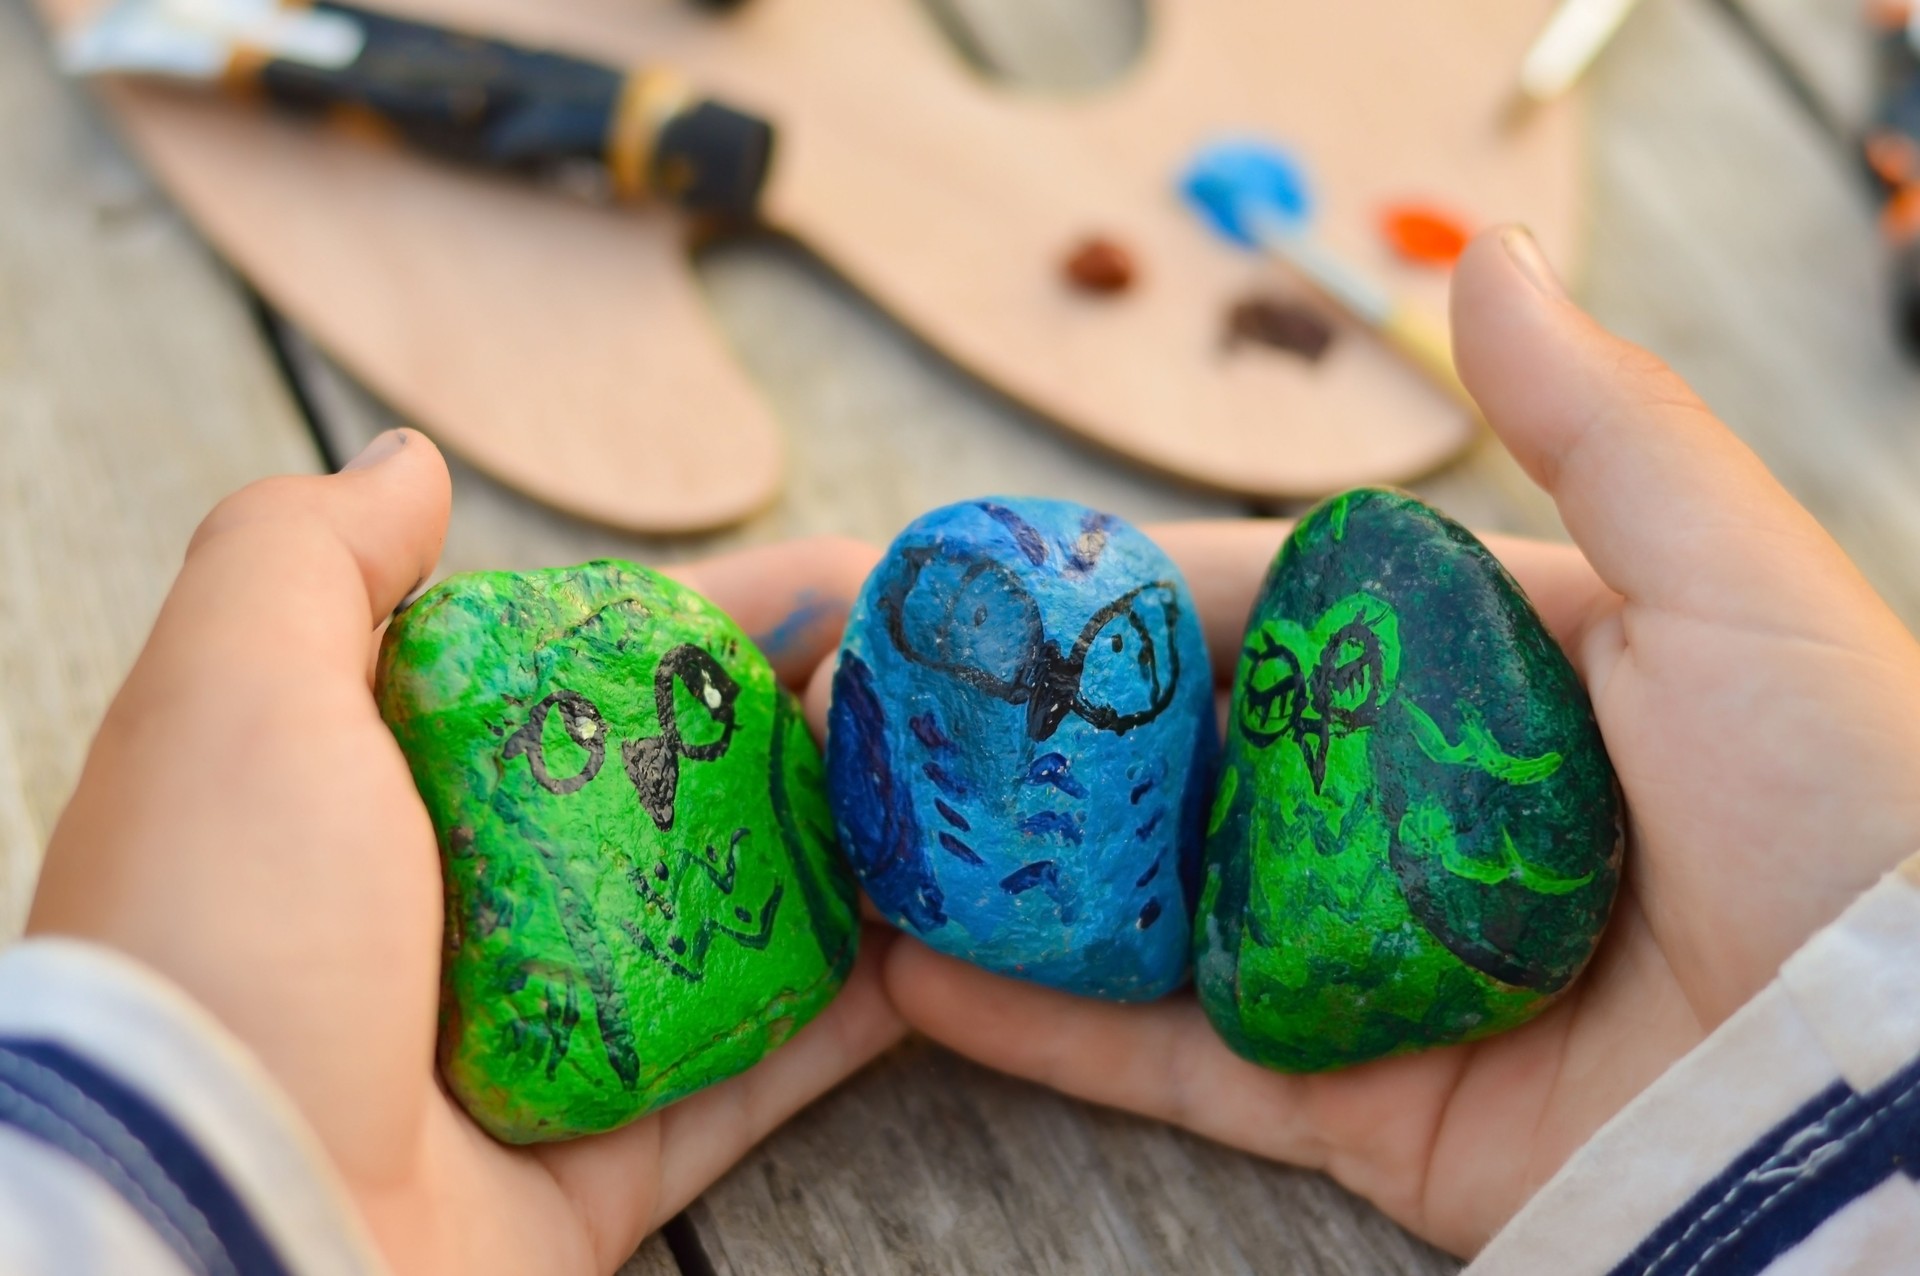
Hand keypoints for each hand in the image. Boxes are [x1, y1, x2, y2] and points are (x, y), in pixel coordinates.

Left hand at [26, 432, 903, 1275]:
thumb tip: (408, 464)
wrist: (213, 1233)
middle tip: (945, 685)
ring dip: (854, 859)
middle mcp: (469, 910)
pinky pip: (753, 1076)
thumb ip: (311, 556)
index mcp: (386, 791)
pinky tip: (936, 944)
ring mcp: (543, 1043)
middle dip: (816, 726)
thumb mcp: (237, 695)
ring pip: (737, 928)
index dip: (730, 611)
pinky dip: (846, 1016)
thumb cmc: (221, 939)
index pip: (595, 668)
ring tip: (970, 796)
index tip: (851, 571)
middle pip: (686, 791)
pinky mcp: (602, 1165)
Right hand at [854, 228, 1919, 1256]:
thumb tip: (1478, 260)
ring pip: (1157, 912)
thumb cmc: (1853, 815)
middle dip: (1041, 738)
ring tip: (870, 834)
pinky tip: (919, 974)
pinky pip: (1176, 1059)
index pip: (1273, 621)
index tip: (998, 582)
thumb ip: (1597, 430)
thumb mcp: (1732, 587)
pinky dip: (1046, 1025)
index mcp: (1492, 685)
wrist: (1903, 1103)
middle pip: (1192, 767)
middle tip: (893, 711)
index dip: (1128, 600)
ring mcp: (1373, 966)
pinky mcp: (1360, 1107)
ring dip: (1014, 876)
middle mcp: (1415, 822)